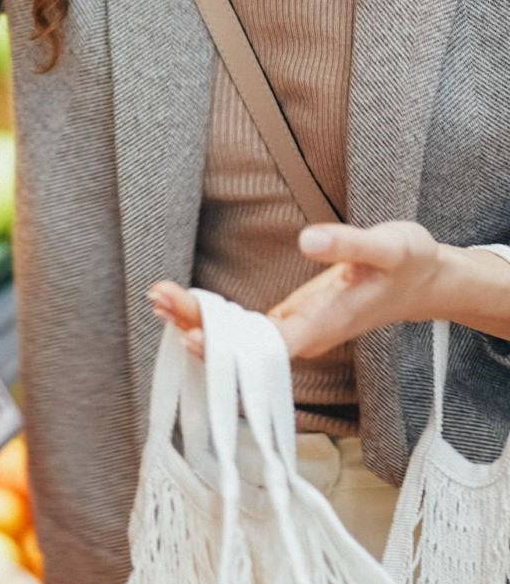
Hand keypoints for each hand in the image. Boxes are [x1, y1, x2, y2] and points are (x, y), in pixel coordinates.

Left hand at [148, 221, 444, 358]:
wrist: (426, 281)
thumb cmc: (409, 263)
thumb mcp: (388, 245)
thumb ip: (349, 243)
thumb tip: (307, 239)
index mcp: (327, 324)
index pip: (267, 343)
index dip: (227, 345)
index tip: (189, 332)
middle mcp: (307, 335)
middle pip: (243, 344)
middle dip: (198, 324)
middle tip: (157, 298)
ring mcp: (298, 329)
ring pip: (240, 337)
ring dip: (198, 320)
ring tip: (157, 299)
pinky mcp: (293, 319)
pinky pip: (246, 327)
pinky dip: (215, 316)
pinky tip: (183, 306)